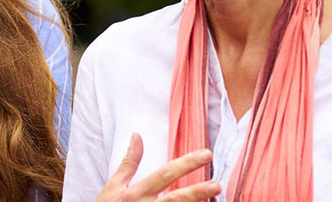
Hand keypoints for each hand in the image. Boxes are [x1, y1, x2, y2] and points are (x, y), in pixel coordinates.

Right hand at [93, 133, 220, 201]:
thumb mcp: (114, 185)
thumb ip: (129, 162)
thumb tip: (137, 135)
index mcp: (136, 193)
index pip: (165, 174)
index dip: (186, 164)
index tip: (206, 155)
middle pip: (175, 199)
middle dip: (197, 192)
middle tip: (217, 185)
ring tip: (213, 199)